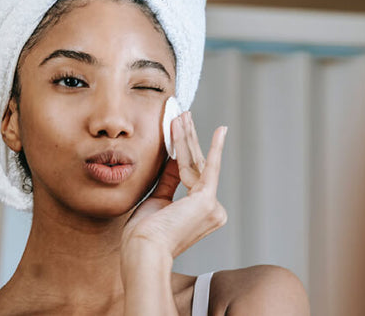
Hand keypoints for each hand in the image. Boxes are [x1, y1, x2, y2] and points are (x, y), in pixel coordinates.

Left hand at [122, 111, 227, 257]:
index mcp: (200, 214)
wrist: (143, 250)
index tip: (179, 133)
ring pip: (198, 163)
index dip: (184, 152)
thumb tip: (176, 158)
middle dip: (188, 139)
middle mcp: (213, 212)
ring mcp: (213, 207)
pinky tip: (221, 131)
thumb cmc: (144, 234)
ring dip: (188, 137)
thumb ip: (169, 180)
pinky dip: (214, 147)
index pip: (192, 176)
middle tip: (183, 116)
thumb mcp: (157, 200)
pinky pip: (209, 167)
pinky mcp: (208, 200)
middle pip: (197, 167)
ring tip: (182, 115)